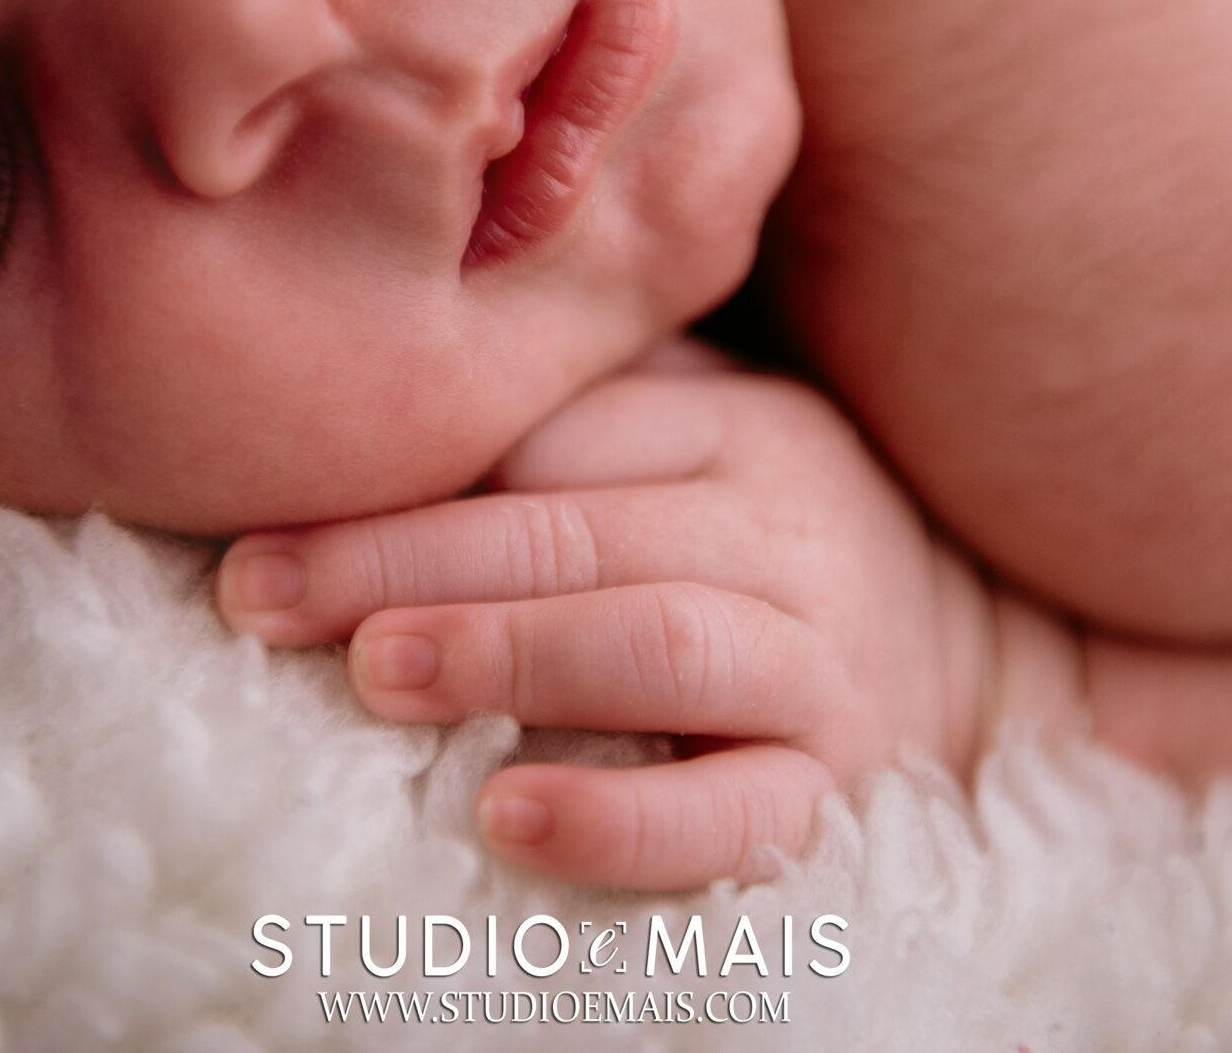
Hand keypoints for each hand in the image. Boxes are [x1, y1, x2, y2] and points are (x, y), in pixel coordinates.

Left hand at [217, 353, 990, 889]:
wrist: (965, 651)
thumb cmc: (770, 537)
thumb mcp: (707, 436)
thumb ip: (588, 412)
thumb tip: (378, 409)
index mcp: (741, 425)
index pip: (564, 437)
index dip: (416, 477)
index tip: (273, 511)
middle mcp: (785, 530)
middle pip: (583, 529)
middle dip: (408, 558)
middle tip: (265, 591)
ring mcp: (819, 664)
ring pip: (660, 642)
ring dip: (509, 653)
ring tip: (376, 671)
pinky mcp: (835, 789)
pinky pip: (737, 815)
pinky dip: (623, 822)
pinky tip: (507, 817)